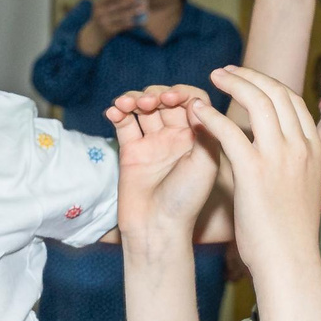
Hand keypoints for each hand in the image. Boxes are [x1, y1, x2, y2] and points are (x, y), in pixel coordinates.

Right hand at [79, 0, 144, 53]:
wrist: (94, 36)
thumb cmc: (101, 18)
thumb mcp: (101, 7)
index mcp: (98, 4)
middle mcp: (100, 13)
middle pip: (118, 5)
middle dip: (130, 0)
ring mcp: (104, 22)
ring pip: (122, 15)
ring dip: (133, 12)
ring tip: (142, 9)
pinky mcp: (109, 31)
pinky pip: (122, 26)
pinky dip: (131, 23)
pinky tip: (137, 21)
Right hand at [106, 85, 219, 261]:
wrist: (157, 227)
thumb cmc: (186, 199)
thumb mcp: (206, 162)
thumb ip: (205, 130)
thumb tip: (195, 101)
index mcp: (198, 137)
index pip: (193, 101)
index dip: (183, 93)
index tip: (175, 98)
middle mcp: (176, 137)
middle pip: (167, 100)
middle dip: (157, 94)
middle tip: (152, 102)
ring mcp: (152, 142)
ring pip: (143, 108)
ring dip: (136, 98)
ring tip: (130, 105)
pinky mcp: (131, 150)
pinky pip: (124, 123)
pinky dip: (118, 112)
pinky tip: (114, 111)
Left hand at [189, 67, 320, 269]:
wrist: (290, 261)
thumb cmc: (290, 233)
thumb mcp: (302, 189)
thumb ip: (293, 164)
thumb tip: (277, 153)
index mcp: (314, 150)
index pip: (293, 101)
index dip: (268, 84)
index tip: (248, 79)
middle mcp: (300, 147)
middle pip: (276, 93)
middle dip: (249, 75)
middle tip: (225, 70)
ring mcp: (280, 157)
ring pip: (257, 102)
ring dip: (233, 84)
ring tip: (212, 78)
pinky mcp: (254, 171)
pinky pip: (230, 131)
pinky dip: (212, 116)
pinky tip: (196, 111)